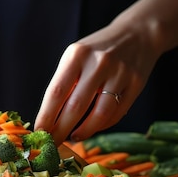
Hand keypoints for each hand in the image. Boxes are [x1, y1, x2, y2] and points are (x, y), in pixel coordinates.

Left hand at [34, 22, 160, 143]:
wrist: (137, 33)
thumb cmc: (98, 50)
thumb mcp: (77, 56)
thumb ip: (66, 82)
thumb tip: (50, 118)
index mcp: (77, 54)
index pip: (56, 92)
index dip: (46, 116)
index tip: (40, 132)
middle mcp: (98, 63)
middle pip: (75, 106)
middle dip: (61, 129)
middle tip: (54, 142)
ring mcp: (119, 73)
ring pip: (99, 114)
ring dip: (84, 131)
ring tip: (74, 137)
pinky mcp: (136, 84)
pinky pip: (116, 113)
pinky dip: (102, 125)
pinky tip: (92, 128)